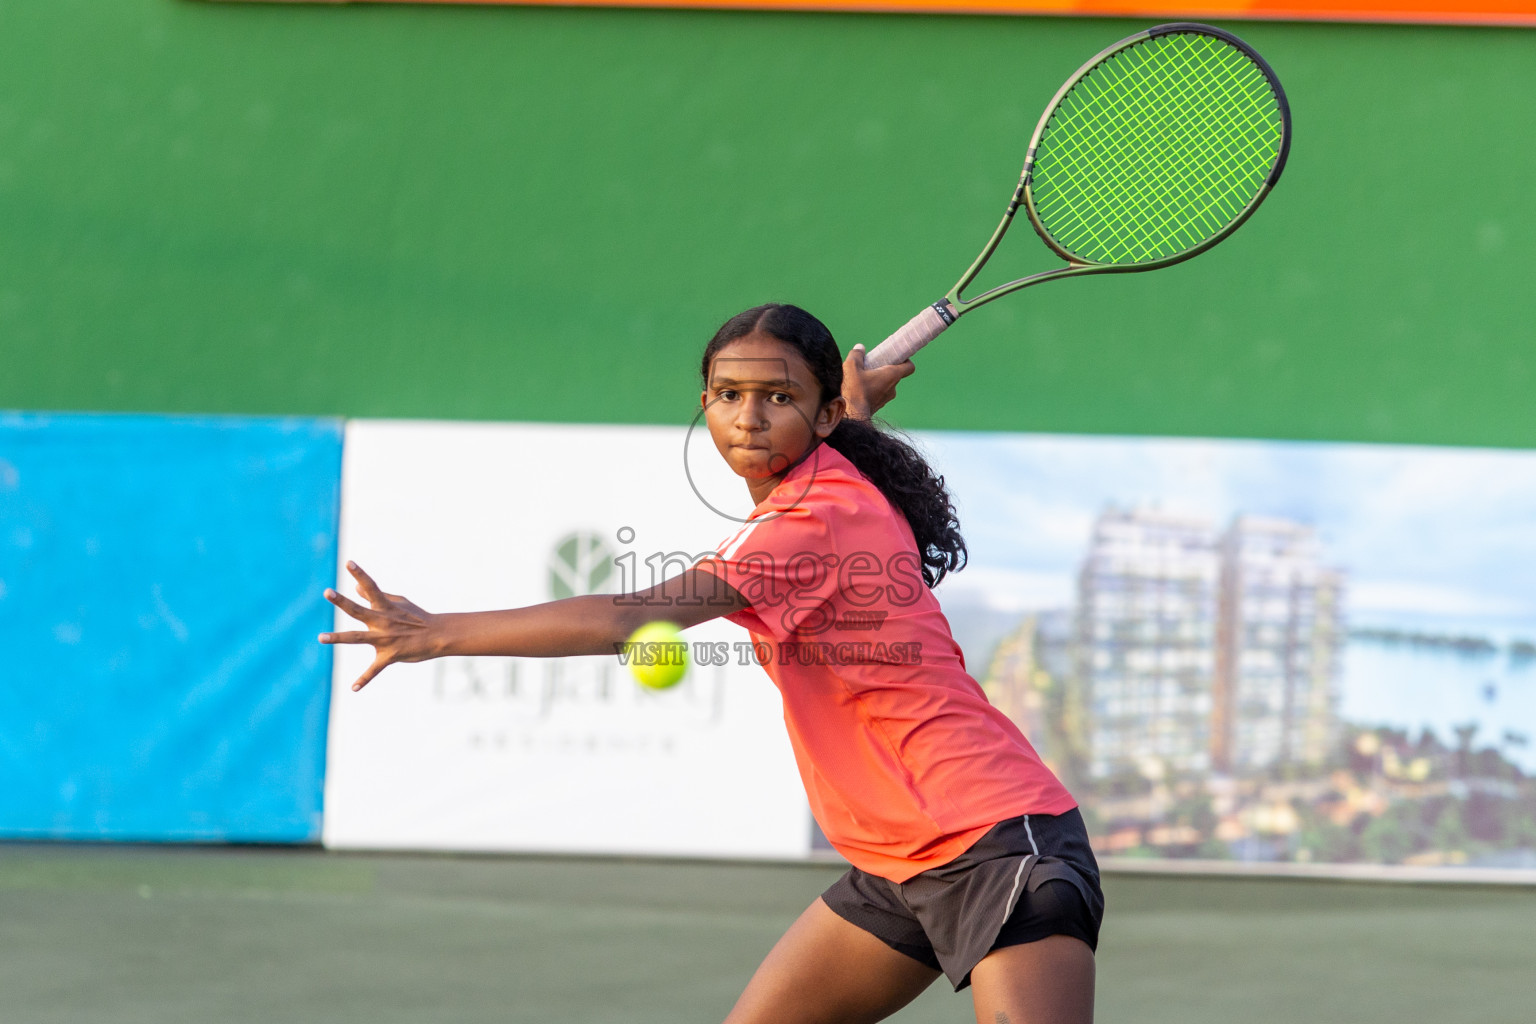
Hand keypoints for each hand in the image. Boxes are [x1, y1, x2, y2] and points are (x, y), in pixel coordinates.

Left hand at [319, 561, 439, 690]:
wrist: (437, 636)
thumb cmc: (416, 617)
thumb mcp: (397, 604)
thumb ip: (375, 597)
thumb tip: (357, 589)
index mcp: (385, 607)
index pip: (371, 587)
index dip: (360, 574)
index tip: (348, 563)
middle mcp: (382, 621)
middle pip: (358, 610)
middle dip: (342, 601)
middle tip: (327, 592)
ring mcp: (385, 639)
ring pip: (357, 638)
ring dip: (338, 638)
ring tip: (320, 637)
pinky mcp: (390, 656)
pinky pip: (374, 669)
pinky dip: (364, 679)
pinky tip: (353, 688)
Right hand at [842, 343, 914, 419]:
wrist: (850, 415)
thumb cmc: (854, 389)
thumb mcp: (852, 367)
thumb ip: (857, 355)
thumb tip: (860, 348)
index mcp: (891, 375)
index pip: (909, 367)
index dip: (905, 361)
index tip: (897, 357)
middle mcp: (892, 388)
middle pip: (894, 375)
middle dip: (884, 369)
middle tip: (871, 366)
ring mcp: (886, 399)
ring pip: (885, 386)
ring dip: (876, 381)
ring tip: (861, 378)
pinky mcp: (877, 407)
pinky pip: (878, 395)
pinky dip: (871, 391)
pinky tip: (858, 389)